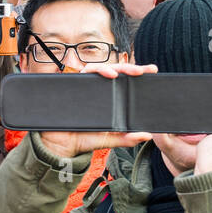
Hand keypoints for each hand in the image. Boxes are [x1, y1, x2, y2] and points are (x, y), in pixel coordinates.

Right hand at [37, 62, 155, 159]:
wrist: (60, 145)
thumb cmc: (82, 139)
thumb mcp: (109, 140)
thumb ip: (127, 138)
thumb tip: (147, 135)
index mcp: (107, 99)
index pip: (122, 83)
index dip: (135, 74)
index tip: (152, 70)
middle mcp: (96, 90)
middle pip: (113, 72)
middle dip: (129, 68)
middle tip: (143, 71)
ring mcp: (84, 87)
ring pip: (99, 68)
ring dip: (113, 67)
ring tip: (125, 73)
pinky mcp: (73, 86)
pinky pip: (84, 72)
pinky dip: (97, 70)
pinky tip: (108, 75)